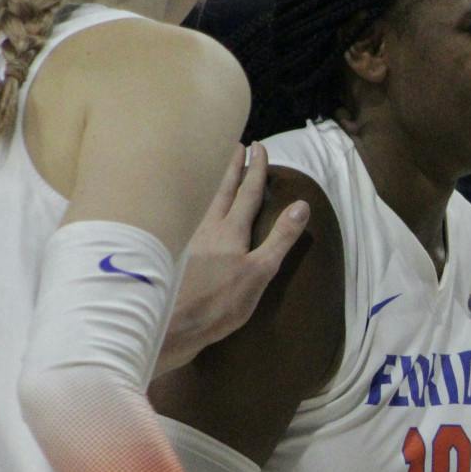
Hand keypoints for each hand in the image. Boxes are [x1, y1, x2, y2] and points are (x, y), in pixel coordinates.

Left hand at [158, 145, 309, 374]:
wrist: (169, 325)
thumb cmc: (219, 302)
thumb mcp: (260, 272)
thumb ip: (280, 238)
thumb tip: (301, 204)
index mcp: (230, 231)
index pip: (248, 193)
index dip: (256, 170)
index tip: (259, 147)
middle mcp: (205, 227)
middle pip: (220, 190)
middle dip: (230, 168)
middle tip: (234, 146)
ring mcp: (186, 238)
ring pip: (201, 201)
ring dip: (211, 183)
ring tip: (213, 170)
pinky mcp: (173, 252)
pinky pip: (187, 216)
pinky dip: (195, 204)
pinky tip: (191, 210)